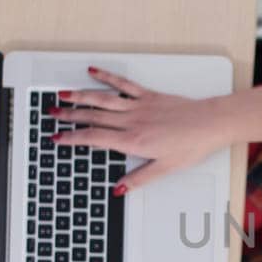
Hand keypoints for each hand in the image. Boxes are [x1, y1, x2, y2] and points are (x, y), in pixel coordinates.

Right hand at [51, 66, 226, 191]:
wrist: (211, 123)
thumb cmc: (192, 145)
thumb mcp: (165, 169)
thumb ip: (139, 178)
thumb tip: (119, 189)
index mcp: (133, 141)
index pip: (94, 139)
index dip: (73, 138)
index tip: (57, 138)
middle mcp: (132, 121)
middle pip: (93, 117)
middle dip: (69, 116)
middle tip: (51, 115)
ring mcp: (139, 106)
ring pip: (102, 100)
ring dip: (80, 96)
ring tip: (62, 95)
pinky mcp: (149, 96)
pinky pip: (123, 84)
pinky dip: (107, 77)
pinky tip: (93, 72)